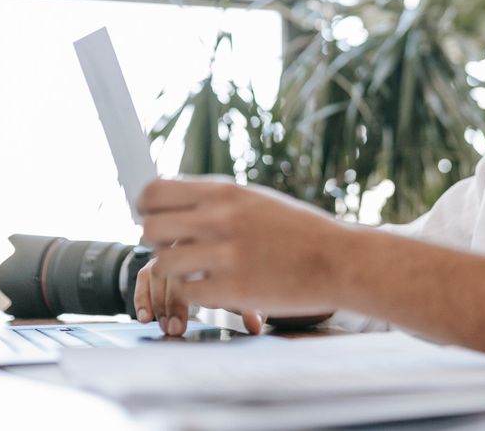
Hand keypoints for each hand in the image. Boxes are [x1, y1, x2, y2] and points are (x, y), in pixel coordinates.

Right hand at [132, 257, 265, 335]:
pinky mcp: (156, 261)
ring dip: (157, 302)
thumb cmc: (234, 271)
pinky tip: (145, 316)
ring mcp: (170, 250)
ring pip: (155, 271)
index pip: (201, 266)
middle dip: (173, 302)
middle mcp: (188, 243)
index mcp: (212, 245)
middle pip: (175, 268)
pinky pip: (144, 276)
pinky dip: (142, 296)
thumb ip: (249, 304)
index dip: (198, 294)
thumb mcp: (244, 284)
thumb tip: (256, 327)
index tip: (200, 315)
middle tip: (175, 329)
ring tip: (164, 326)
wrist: (217, 246)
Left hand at [138, 178, 345, 321]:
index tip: (150, 215)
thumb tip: (167, 199)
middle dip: (154, 240)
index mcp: (224, 193)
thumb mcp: (255, 199)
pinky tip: (211, 288)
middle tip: (170, 247)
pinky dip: (193, 294)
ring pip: (162, 263)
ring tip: (193, 270)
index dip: (144, 205)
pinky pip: (186, 293)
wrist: (339, 260)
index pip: (154, 192)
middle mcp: (219, 220)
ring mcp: (224, 257)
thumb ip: (213, 200)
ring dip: (172, 269)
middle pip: (149, 228)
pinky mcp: (231, 291)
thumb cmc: (298, 230)